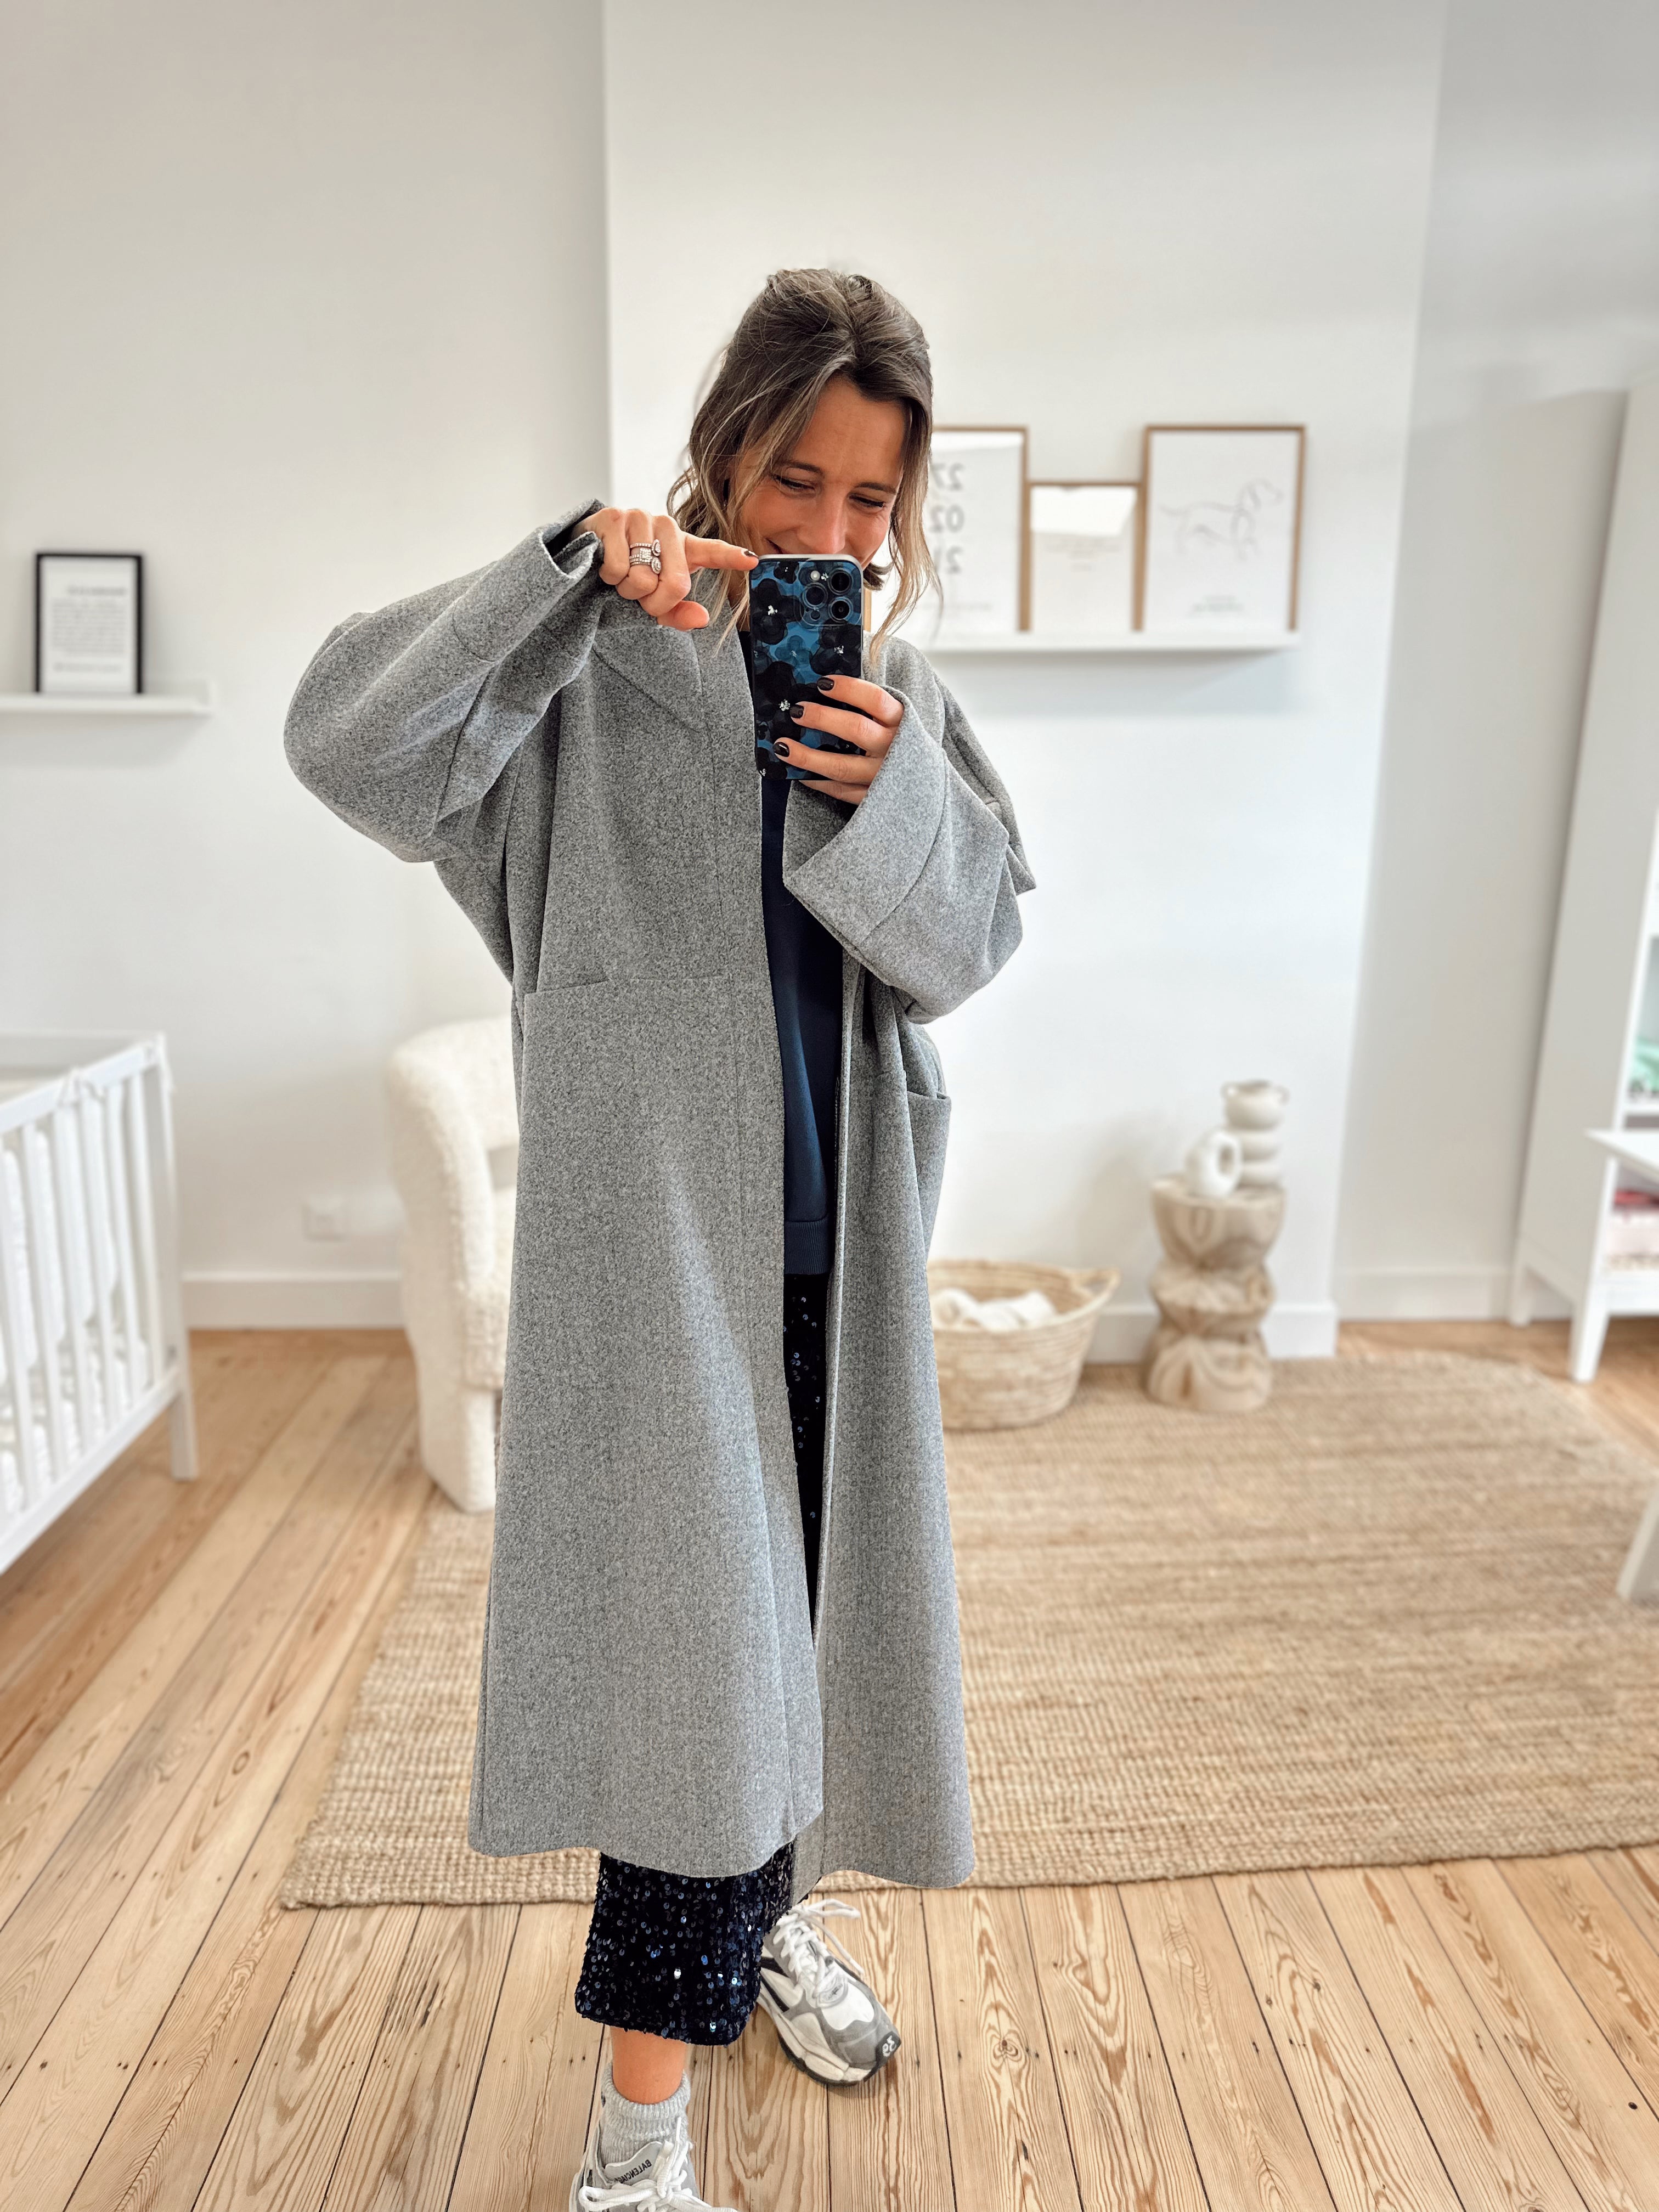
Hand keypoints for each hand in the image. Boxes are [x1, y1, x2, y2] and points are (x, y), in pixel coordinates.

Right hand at [582, 507, 756, 630]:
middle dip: (653, 603)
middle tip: (638, 596)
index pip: (712, 552)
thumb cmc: (621, 577)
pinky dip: (609, 579)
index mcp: (680, 546)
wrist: (580, 555)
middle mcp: (666, 527)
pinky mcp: (614, 517)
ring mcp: (641, 518)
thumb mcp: (650, 600)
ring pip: (643, 579)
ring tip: (618, 578)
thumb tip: (702, 618)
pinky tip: (603, 566)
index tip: (752, 561)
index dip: (732, 557)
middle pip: (676, 584)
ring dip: (626, 591)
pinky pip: (619, 569)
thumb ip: (676, 613)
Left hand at [772, 674, 902, 804]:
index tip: (822, 683)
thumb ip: (873, 708)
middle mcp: (894, 749)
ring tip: (783, 746)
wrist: (933, 789)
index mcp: (902, 723)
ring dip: (808, 756)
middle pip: (855, 729)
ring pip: (841, 766)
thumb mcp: (900, 722)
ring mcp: (883, 777)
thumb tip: (828, 688)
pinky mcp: (874, 800)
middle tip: (796, 711)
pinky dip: (817, 782)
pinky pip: (840, 791)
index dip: (848, 689)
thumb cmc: (907, 746)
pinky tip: (799, 774)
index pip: (875, 700)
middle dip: (822, 718)